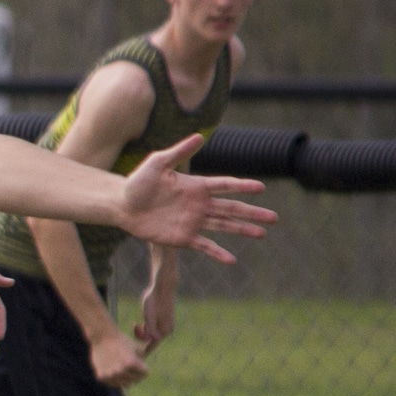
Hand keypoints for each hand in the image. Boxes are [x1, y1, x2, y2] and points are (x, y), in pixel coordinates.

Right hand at [88, 328, 148, 388]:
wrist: (102, 337)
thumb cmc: (123, 341)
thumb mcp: (138, 346)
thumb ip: (150, 350)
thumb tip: (160, 342)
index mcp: (131, 362)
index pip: (145, 373)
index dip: (142, 366)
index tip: (136, 359)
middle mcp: (120, 370)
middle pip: (136, 380)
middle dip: (135, 372)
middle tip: (127, 362)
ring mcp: (110, 375)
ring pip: (125, 384)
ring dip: (125, 377)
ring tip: (120, 366)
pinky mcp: (102, 377)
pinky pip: (114, 384)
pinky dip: (115, 379)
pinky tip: (113, 369)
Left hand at [116, 135, 276, 262]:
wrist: (121, 206)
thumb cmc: (137, 182)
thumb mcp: (157, 164)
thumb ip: (179, 152)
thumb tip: (200, 135)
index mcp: (196, 186)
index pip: (225, 186)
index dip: (242, 187)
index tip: (261, 188)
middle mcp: (199, 204)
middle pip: (231, 208)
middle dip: (253, 213)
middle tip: (274, 217)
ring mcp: (193, 222)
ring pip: (224, 226)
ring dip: (243, 230)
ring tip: (263, 234)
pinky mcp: (182, 237)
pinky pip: (204, 246)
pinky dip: (218, 253)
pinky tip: (232, 260)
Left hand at [134, 282, 173, 349]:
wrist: (162, 288)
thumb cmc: (154, 301)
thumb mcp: (149, 316)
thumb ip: (151, 329)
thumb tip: (153, 340)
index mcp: (164, 331)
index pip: (151, 346)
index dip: (142, 351)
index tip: (134, 357)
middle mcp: (167, 330)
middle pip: (150, 340)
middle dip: (141, 336)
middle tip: (135, 325)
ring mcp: (166, 326)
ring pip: (150, 334)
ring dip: (143, 330)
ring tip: (136, 323)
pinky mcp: (163, 321)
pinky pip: (152, 329)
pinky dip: (146, 326)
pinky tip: (141, 321)